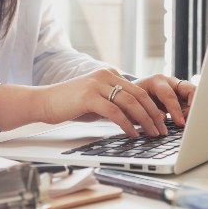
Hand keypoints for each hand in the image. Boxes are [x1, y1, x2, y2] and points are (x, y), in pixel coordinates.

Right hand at [37, 69, 195, 137]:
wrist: (44, 102)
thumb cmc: (70, 104)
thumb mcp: (97, 101)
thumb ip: (115, 104)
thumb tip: (136, 118)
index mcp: (110, 74)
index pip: (139, 90)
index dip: (153, 106)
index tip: (162, 122)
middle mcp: (106, 75)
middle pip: (139, 95)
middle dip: (154, 115)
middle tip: (163, 130)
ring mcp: (97, 84)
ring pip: (130, 102)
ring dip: (145, 120)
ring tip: (152, 134)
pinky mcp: (89, 96)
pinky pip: (114, 111)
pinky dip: (127, 124)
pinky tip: (133, 134)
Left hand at [132, 74, 195, 125]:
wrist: (131, 93)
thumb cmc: (132, 98)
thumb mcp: (136, 104)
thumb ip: (148, 110)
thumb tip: (163, 117)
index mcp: (156, 81)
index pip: (170, 95)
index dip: (176, 110)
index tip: (180, 123)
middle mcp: (169, 81)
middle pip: (189, 89)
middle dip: (192, 106)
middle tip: (188, 121)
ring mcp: (177, 86)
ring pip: (194, 93)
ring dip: (193, 108)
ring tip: (186, 120)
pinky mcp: (181, 94)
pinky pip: (192, 100)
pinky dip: (191, 110)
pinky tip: (185, 119)